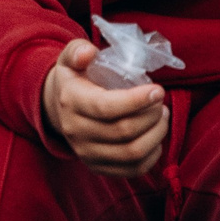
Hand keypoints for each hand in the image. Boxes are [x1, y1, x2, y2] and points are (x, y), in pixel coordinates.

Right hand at [41, 39, 167, 177]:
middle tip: (161, 102)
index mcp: (71, 102)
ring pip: (132, 152)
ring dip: (156, 134)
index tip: (158, 90)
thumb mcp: (69, 58)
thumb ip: (78, 50)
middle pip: (124, 131)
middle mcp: (76, 132)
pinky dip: (152, 155)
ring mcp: (86, 153)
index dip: (137, 100)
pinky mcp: (98, 167)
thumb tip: (89, 52)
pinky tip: (156, 136)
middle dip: (151, 116)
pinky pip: (132, 169)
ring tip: (161, 116)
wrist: (58, 109)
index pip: (107, 107)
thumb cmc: (73, 79)